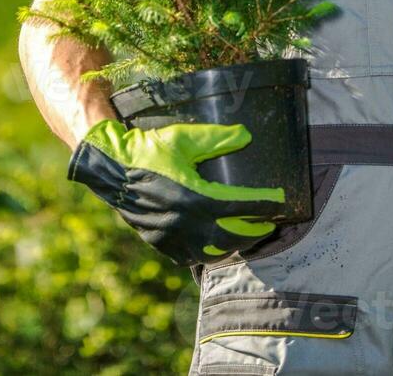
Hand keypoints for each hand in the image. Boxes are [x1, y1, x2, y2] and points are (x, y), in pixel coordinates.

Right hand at [67, 119, 285, 265]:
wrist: (110, 168)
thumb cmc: (147, 149)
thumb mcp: (183, 137)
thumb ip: (216, 138)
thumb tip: (246, 136)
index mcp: (194, 197)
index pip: (240, 206)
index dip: (265, 204)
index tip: (281, 200)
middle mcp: (185, 222)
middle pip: (232, 236)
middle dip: (255, 231)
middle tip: (269, 222)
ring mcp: (171, 236)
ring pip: (212, 252)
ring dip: (233, 245)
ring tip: (245, 234)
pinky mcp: (159, 242)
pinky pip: (190, 256)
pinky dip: (207, 252)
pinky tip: (215, 243)